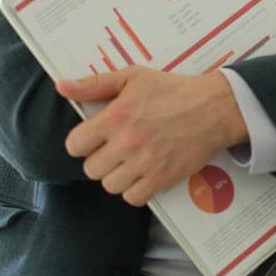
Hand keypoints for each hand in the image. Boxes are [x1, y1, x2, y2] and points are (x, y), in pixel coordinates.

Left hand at [57, 66, 246, 206]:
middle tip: (116, 148)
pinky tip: (143, 173)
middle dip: (100, 159)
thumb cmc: (172, 90)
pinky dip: (135, 189)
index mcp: (115, 117)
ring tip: (130, 161)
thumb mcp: (132, 77)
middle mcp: (127, 143)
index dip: (82, 142)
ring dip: (117, 175)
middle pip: (91, 169)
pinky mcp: (162, 178)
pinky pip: (132, 198)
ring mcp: (144, 163)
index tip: (95, 138)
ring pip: (110, 186)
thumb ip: (94, 84)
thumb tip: (61, 86)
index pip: (75, 145)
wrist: (213, 108)